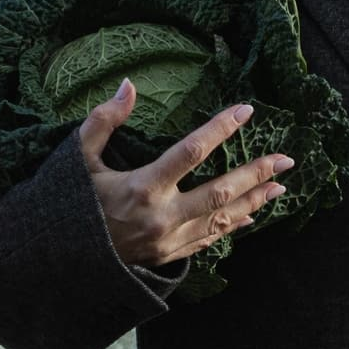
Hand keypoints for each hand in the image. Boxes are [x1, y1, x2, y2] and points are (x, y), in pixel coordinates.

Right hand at [78, 79, 292, 270]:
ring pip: (223, 219)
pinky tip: (252, 215)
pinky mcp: (170, 256)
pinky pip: (210, 241)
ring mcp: (170, 241)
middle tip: (286, 158)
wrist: (62, 262)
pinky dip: (233, 226)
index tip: (245, 111)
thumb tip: (129, 85)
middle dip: (257, 173)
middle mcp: (163, 217)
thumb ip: (103, 120)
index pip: (191, 152)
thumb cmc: (70, 206)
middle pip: (221, 191)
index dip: (220, 129)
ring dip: (254, 201)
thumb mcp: (78, 160)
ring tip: (280, 185)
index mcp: (143, 188)